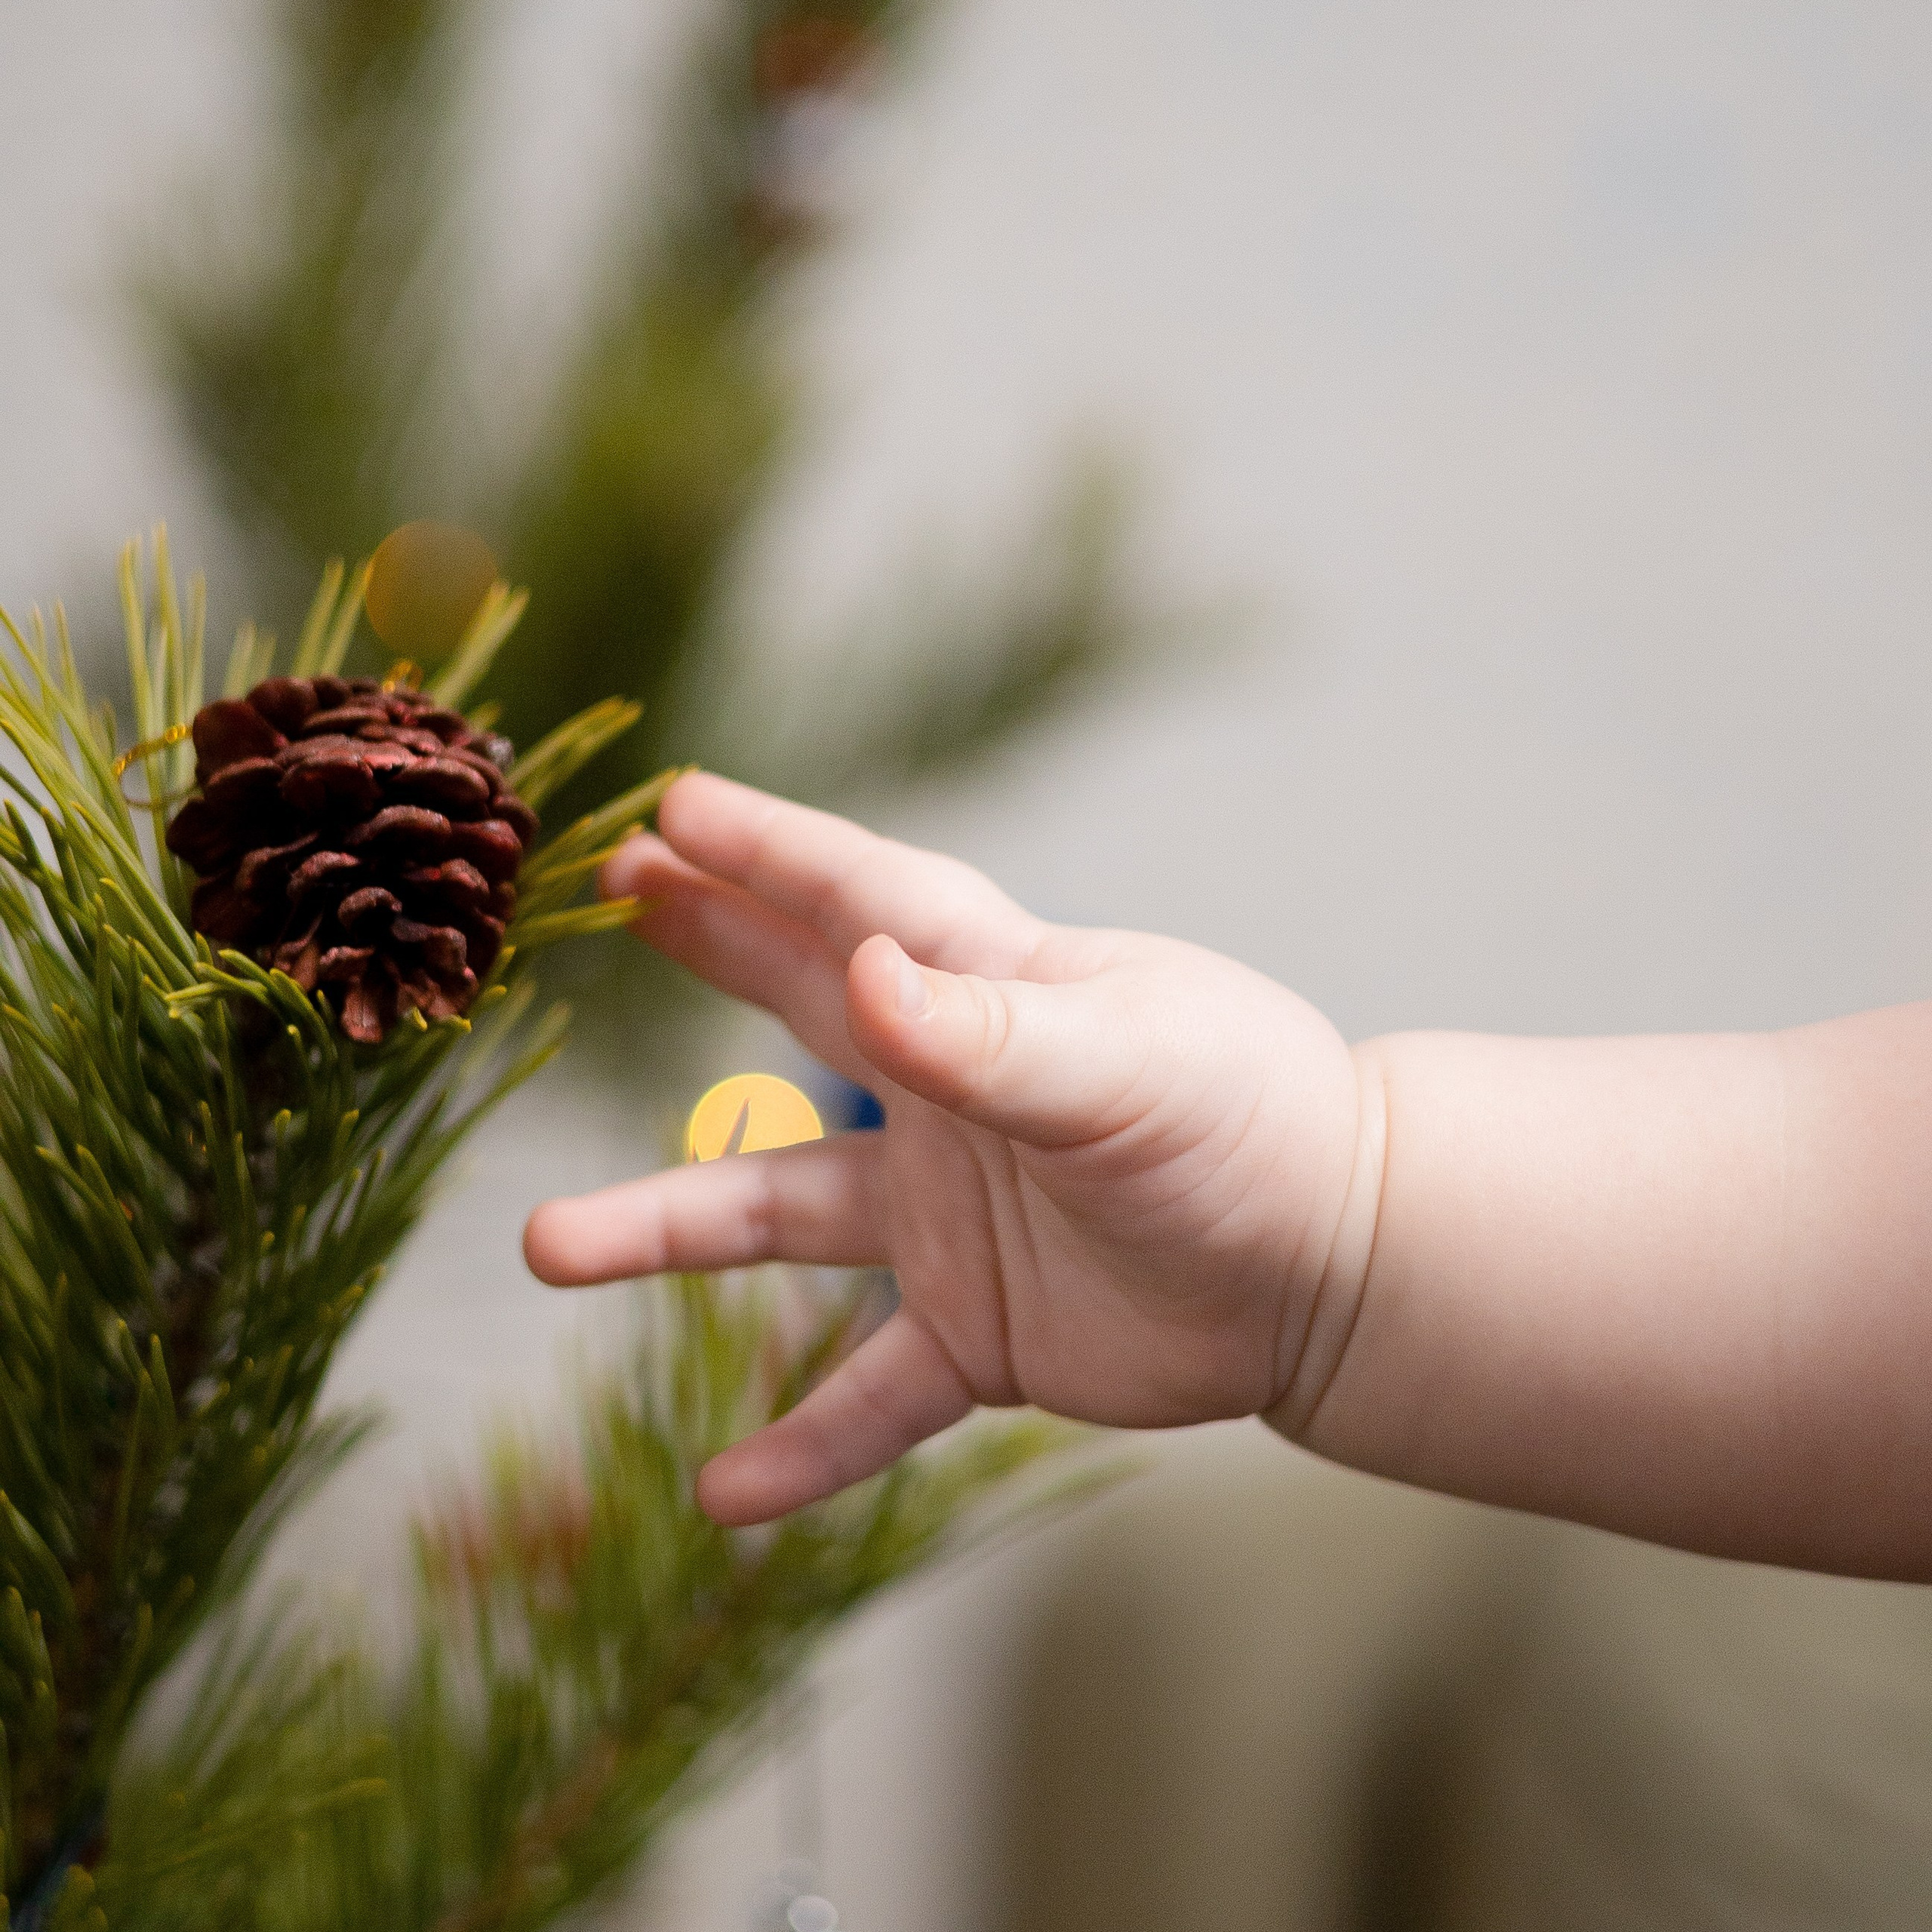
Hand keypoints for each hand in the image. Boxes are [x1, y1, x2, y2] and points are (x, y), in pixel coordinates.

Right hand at [522, 773, 1374, 1523]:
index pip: (857, 899)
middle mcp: (950, 1091)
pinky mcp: (975, 1329)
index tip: (667, 811)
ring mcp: (949, 1214)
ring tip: (546, 1246)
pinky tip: (725, 1494)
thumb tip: (865, 974)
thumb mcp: (1125, 1062)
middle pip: (799, 1009)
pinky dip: (804, 1441)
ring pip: (778, 1215)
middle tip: (616, 894)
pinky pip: (868, 1390)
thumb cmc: (1248, 1123)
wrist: (1333, 1265)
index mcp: (991, 991)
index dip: (762, 852)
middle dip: (713, 946)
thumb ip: (990, 1032)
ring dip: (665, 1229)